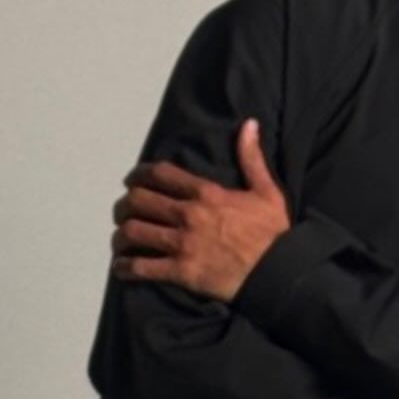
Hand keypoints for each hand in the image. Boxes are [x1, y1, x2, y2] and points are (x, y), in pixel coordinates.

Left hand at [110, 119, 291, 302]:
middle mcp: (189, 215)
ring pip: (134, 232)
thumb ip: (252, 158)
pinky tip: (120, 267)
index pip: (158, 174)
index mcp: (205, 193)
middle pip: (138, 201)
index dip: (137, 175)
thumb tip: (249, 125)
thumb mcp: (267, 191)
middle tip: (123, 212)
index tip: (130, 181)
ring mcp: (183, 244)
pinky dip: (124, 267)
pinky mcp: (181, 272)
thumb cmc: (273, 235)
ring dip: (121, 235)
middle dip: (124, 205)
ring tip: (121, 240)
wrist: (278, 274)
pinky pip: (141, 267)